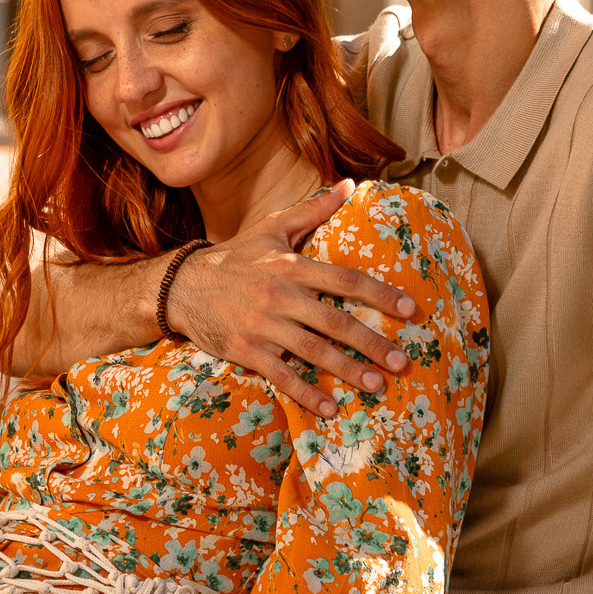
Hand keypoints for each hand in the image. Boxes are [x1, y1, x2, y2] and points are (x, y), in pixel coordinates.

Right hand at [166, 181, 417, 417]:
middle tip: (400, 362)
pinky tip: (329, 408)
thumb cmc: (235, 256)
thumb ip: (313, 210)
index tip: (410, 310)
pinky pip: (282, 375)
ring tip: (377, 386)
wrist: (182, 286)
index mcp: (291, 266)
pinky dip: (306, 393)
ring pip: (314, 352)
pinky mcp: (247, 350)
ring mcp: (263, 326)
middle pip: (336, 322)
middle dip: (372, 343)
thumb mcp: (272, 228)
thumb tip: (351, 185)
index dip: (381, 295)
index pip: (346, 281)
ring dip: (348, 371)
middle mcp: (280, 296)